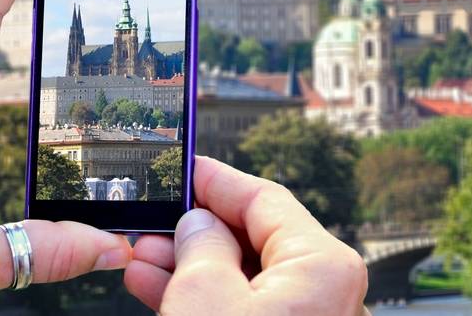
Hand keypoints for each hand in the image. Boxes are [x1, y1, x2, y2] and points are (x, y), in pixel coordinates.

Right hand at [124, 156, 367, 313]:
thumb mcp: (205, 298)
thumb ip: (200, 248)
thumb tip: (198, 225)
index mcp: (324, 265)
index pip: (266, 199)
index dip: (218, 182)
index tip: (184, 169)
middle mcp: (328, 290)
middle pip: (255, 239)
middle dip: (196, 231)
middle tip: (151, 225)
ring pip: (247, 278)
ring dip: (192, 267)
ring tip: (143, 260)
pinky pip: (247, 308)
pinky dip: (207, 298)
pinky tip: (159, 289)